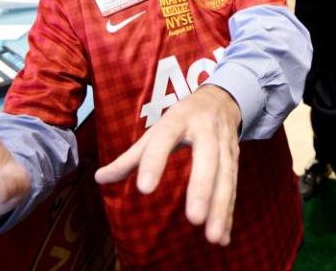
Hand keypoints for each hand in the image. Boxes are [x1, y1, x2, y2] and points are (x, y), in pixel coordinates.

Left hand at [95, 85, 241, 245]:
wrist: (221, 99)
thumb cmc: (183, 118)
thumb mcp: (157, 129)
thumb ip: (131, 156)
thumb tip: (100, 178)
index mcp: (179, 119)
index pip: (164, 139)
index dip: (155, 162)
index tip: (144, 189)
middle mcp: (205, 130)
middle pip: (207, 159)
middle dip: (202, 189)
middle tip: (194, 219)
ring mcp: (224, 145)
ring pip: (226, 176)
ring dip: (221, 207)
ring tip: (212, 236)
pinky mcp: (236, 159)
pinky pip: (234, 187)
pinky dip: (229, 213)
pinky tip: (223, 237)